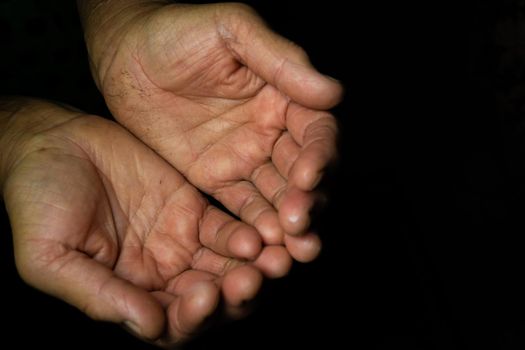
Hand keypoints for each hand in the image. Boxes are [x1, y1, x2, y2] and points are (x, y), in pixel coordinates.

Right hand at [1, 99, 288, 346]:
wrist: (53, 143)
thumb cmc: (37, 202)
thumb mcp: (50, 256)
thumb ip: (96, 294)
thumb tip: (147, 326)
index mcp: (128, 296)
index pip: (172, 325)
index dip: (192, 319)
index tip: (205, 296)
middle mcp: (161, 276)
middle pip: (210, 300)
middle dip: (235, 295)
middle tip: (253, 280)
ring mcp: (180, 243)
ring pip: (226, 267)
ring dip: (253, 268)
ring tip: (274, 260)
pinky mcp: (194, 210)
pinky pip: (227, 229)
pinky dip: (245, 234)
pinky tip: (258, 232)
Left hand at [80, 2, 341, 258]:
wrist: (125, 55)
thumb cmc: (178, 31)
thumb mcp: (232, 30)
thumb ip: (280, 60)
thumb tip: (332, 92)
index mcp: (284, 95)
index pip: (316, 132)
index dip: (319, 155)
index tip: (308, 176)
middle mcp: (271, 130)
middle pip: (303, 172)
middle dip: (307, 200)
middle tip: (300, 224)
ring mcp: (245, 157)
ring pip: (278, 195)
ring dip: (289, 223)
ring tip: (292, 249)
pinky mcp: (217, 178)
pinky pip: (242, 206)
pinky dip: (255, 226)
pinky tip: (261, 244)